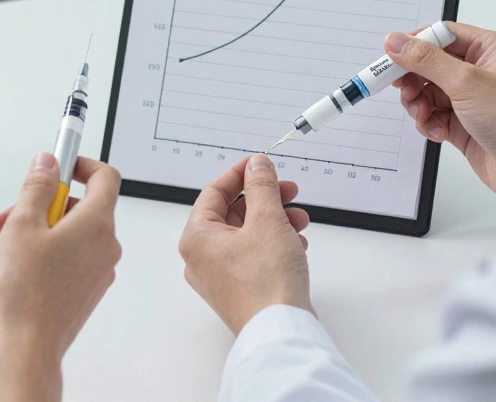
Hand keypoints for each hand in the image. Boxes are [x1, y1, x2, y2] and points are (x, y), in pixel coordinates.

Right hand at [0, 154, 121, 401]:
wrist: (27, 346)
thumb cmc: (25, 292)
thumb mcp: (22, 224)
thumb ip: (37, 186)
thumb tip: (48, 163)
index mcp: (96, 223)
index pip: (105, 176)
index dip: (81, 163)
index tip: (58, 164)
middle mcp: (106, 245)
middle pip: (81, 205)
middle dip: (43, 203)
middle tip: (12, 213)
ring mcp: (99, 269)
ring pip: (72, 232)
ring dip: (39, 229)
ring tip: (6, 244)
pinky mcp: (87, 289)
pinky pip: (71, 256)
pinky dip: (46, 251)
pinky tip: (17, 264)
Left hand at [178, 154, 312, 334]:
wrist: (281, 332)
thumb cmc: (267, 284)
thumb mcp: (268, 220)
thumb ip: (261, 186)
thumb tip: (257, 165)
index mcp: (196, 238)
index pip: (214, 192)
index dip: (241, 173)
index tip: (261, 163)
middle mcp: (201, 258)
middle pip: (232, 213)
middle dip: (265, 199)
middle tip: (288, 190)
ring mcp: (218, 277)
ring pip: (246, 235)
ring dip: (274, 221)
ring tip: (299, 220)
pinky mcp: (238, 290)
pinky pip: (252, 256)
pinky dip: (273, 244)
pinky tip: (296, 244)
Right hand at [385, 22, 495, 220]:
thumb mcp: (465, 82)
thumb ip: (426, 60)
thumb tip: (396, 41)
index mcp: (489, 49)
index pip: (441, 34)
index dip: (414, 44)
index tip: (391, 57)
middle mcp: (480, 70)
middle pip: (429, 64)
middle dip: (413, 79)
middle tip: (402, 90)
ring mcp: (471, 97)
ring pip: (427, 91)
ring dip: (419, 104)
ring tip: (425, 115)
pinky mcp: (464, 122)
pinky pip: (433, 114)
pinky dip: (428, 122)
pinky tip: (438, 132)